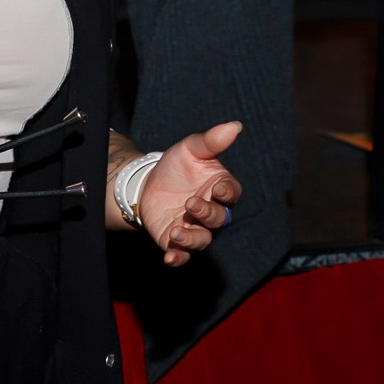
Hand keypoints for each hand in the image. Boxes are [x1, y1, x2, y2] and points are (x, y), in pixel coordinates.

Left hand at [136, 121, 241, 266]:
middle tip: (190, 203)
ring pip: (202, 240)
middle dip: (206, 213)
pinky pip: (182, 254)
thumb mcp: (190, 148)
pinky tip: (169, 257)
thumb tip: (235, 125)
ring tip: (177, 232)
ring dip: (191, 239)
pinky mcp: (176, 240)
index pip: (232, 194)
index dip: (227, 192)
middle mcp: (211, 212)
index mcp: (219, 189)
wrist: (149, 182)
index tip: (218, 188)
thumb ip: (211, 141)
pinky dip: (178, 258)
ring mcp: (195, 228)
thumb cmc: (177, 165)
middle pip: (218, 219)